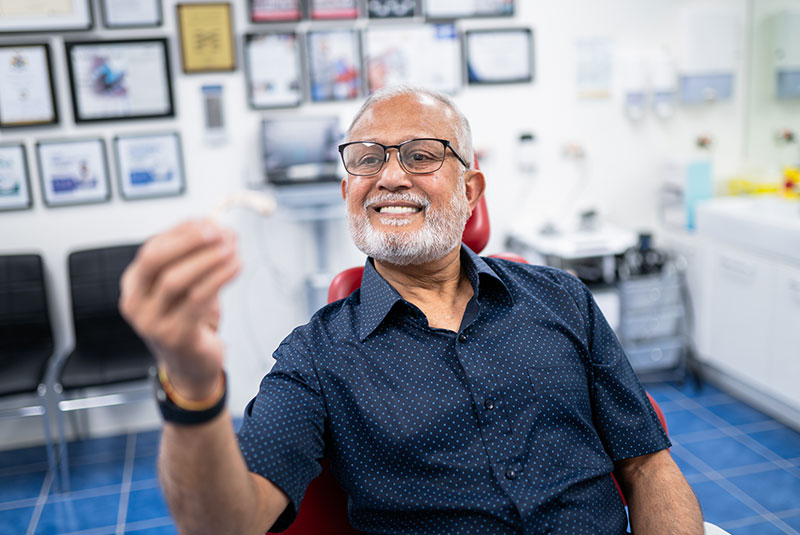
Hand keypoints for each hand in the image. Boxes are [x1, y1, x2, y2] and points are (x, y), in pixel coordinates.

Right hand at [119, 219, 240, 399]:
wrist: (190, 366)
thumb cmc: (188, 322)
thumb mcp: (187, 286)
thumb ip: (198, 257)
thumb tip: (220, 227)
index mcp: (134, 285)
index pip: (152, 248)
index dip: (182, 232)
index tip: (209, 222)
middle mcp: (136, 303)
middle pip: (156, 260)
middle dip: (188, 241)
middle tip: (218, 231)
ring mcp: (152, 322)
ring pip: (177, 280)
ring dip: (208, 259)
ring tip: (232, 249)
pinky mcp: (175, 336)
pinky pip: (197, 300)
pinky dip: (219, 278)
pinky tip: (235, 267)